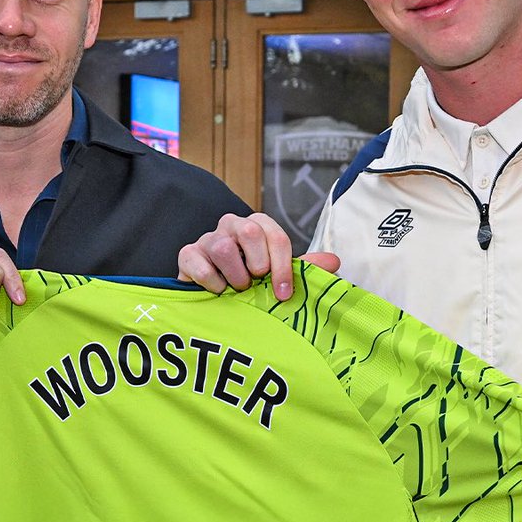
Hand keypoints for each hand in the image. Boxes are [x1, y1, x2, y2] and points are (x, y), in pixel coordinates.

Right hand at [177, 212, 339, 300]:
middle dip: (258, 264)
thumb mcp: (278, 276)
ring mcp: (208, 238)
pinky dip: (211, 282)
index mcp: (259, 226)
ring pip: (223, 247)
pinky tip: (217, 291)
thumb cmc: (250, 282)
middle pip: (251, 231)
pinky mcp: (187, 254)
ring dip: (235, 276)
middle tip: (256, 283)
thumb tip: (334, 262)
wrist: (213, 296)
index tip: (283, 293)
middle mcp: (232, 225)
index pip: (276, 236)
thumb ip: (304, 269)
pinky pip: (198, 263)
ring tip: (237, 289)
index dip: (283, 266)